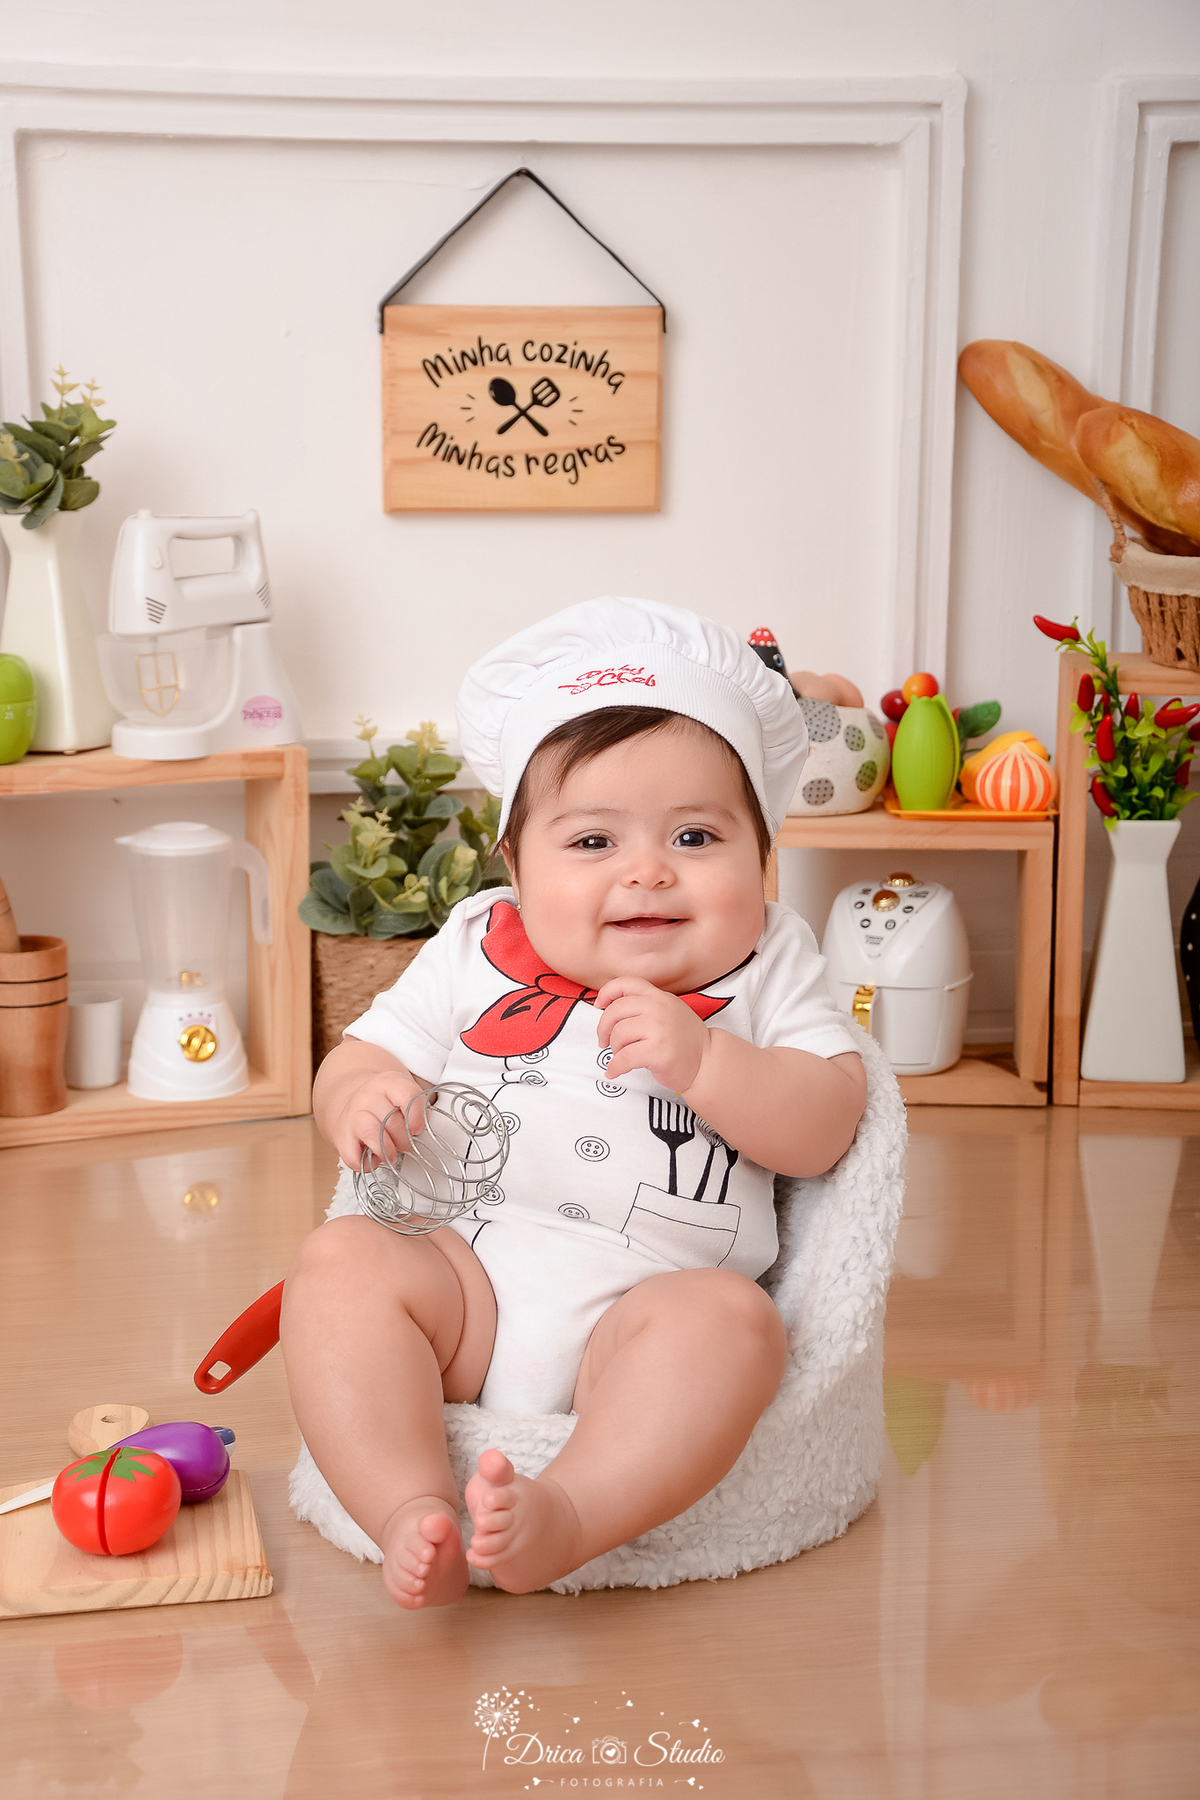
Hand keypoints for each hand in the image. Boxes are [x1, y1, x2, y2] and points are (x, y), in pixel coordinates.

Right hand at [332, 1071, 428, 1168]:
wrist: (348, 1096)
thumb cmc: (384, 1101)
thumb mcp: (402, 1093)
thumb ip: (416, 1108)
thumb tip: (417, 1131)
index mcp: (388, 1082)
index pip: (408, 1095)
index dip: (417, 1117)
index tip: (417, 1129)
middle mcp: (368, 1096)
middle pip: (392, 1121)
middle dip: (404, 1140)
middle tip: (404, 1143)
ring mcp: (352, 1115)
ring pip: (371, 1133)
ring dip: (387, 1150)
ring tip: (391, 1154)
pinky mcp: (341, 1136)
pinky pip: (353, 1157)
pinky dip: (366, 1164)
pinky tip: (373, 1158)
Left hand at [594, 976, 710, 1092]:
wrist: (707, 1062)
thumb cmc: (685, 1041)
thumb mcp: (669, 1011)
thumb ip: (646, 1006)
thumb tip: (611, 1009)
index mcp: (659, 997)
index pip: (626, 984)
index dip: (607, 993)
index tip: (599, 1005)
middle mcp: (659, 1008)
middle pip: (615, 1011)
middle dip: (604, 1028)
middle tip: (604, 1040)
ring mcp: (659, 1029)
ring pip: (618, 1035)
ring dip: (614, 1049)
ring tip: (621, 1056)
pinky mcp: (658, 1051)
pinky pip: (623, 1058)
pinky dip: (614, 1067)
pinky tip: (615, 1071)